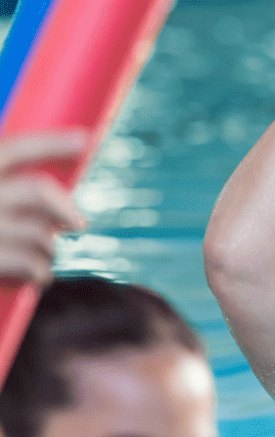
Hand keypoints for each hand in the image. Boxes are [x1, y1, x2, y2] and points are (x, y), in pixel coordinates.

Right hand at [0, 132, 86, 284]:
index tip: (83, 139)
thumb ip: (7, 189)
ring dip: (49, 249)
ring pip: (41, 234)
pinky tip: (37, 275)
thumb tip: (56, 196)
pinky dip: (41, 272)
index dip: (51, 143)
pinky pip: (32, 265)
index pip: (14, 150)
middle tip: (78, 225)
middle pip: (38, 191)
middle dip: (65, 208)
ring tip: (43, 256)